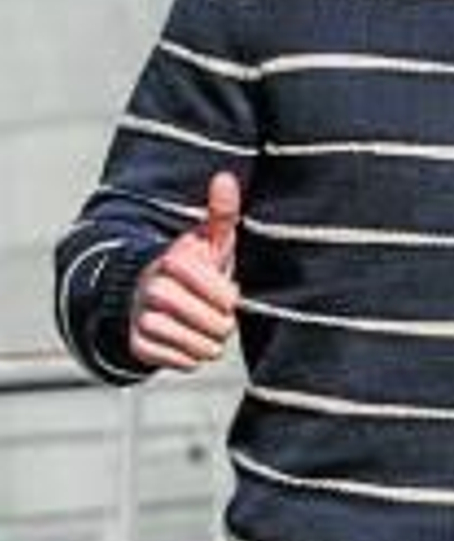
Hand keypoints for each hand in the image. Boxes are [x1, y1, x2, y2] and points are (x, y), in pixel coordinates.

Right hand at [129, 172, 241, 370]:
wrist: (143, 293)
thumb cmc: (189, 266)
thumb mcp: (208, 240)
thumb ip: (221, 212)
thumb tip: (225, 177)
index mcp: (172, 261)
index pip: (223, 294)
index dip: (230, 299)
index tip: (228, 295)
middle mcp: (152, 289)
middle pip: (214, 323)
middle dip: (223, 323)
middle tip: (219, 316)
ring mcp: (142, 318)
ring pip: (198, 346)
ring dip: (210, 343)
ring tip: (207, 330)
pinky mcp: (137, 345)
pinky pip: (180, 363)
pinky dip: (191, 357)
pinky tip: (189, 342)